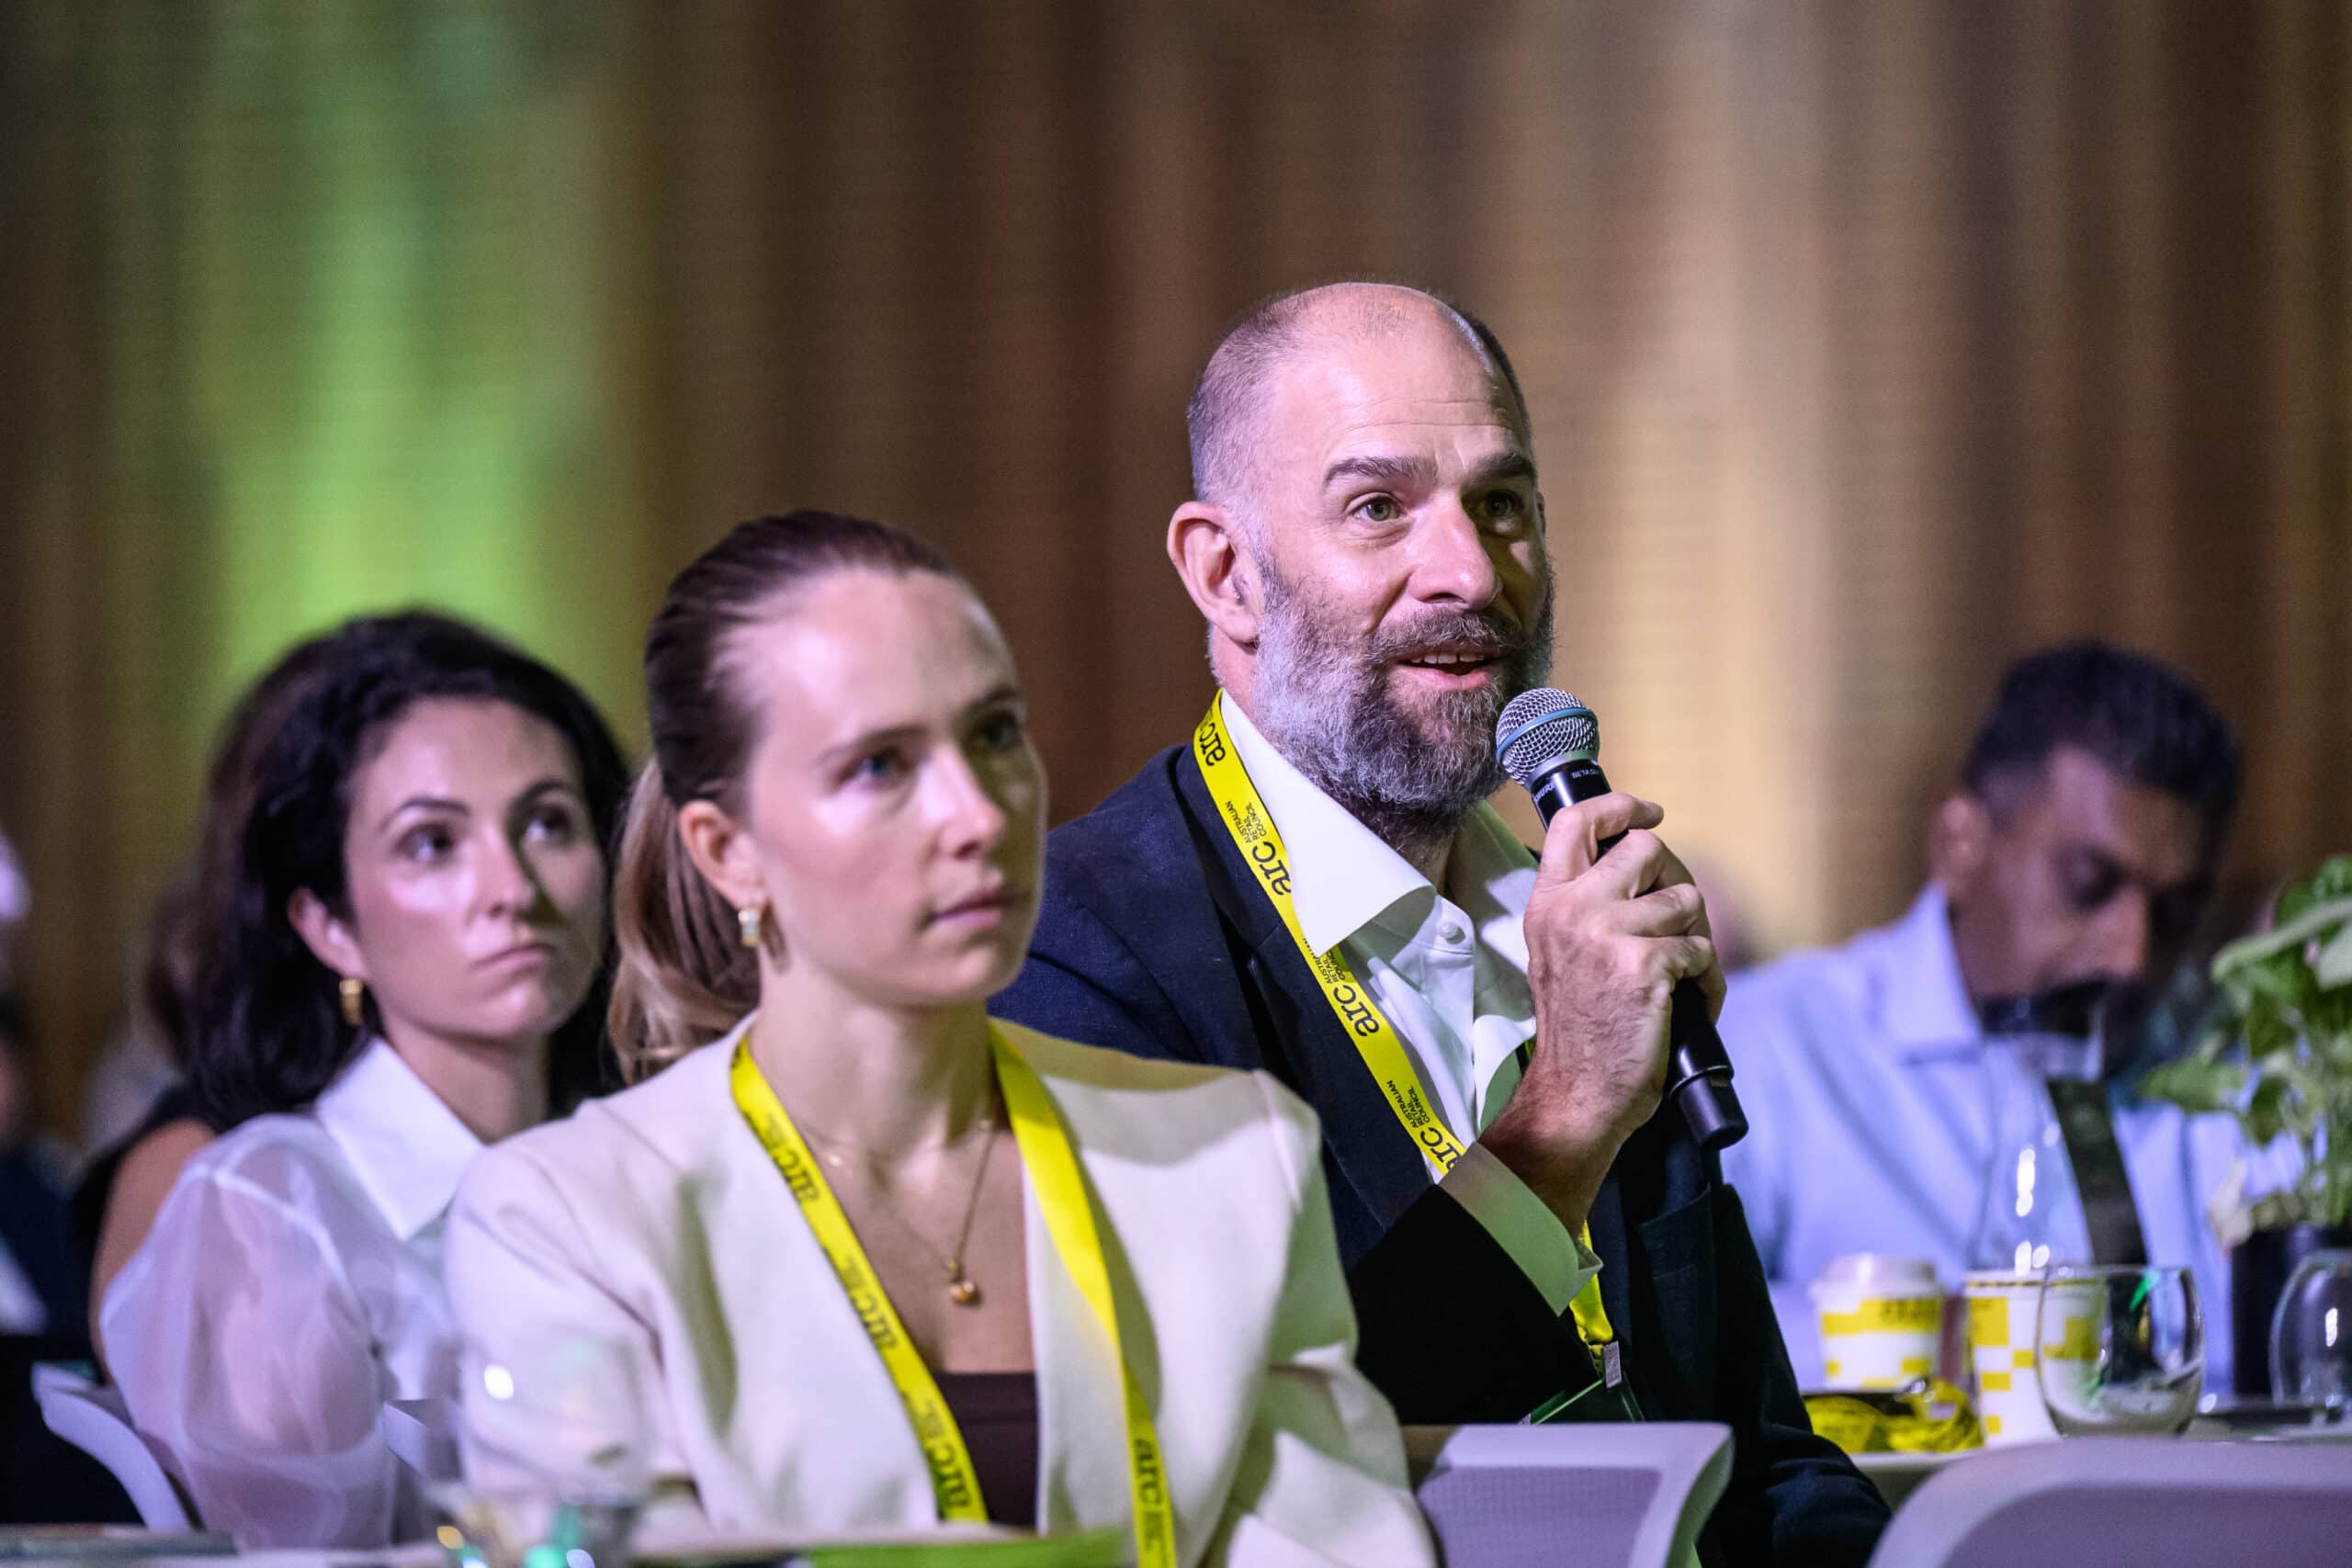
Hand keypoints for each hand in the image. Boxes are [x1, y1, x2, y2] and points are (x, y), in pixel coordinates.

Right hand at [1479, 792, 1722, 1229]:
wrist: (1577, 1092)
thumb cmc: (1579, 1027)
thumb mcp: (1559, 951)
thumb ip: (1587, 904)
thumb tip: (1643, 862)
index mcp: (1547, 903)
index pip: (1575, 822)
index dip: (1620, 806)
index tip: (1649, 812)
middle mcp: (1573, 910)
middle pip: (1646, 849)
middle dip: (1675, 881)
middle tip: (1677, 920)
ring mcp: (1608, 935)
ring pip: (1685, 899)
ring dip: (1695, 937)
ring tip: (1681, 975)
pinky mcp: (1646, 965)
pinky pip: (1701, 948)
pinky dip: (1707, 978)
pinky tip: (1688, 1002)